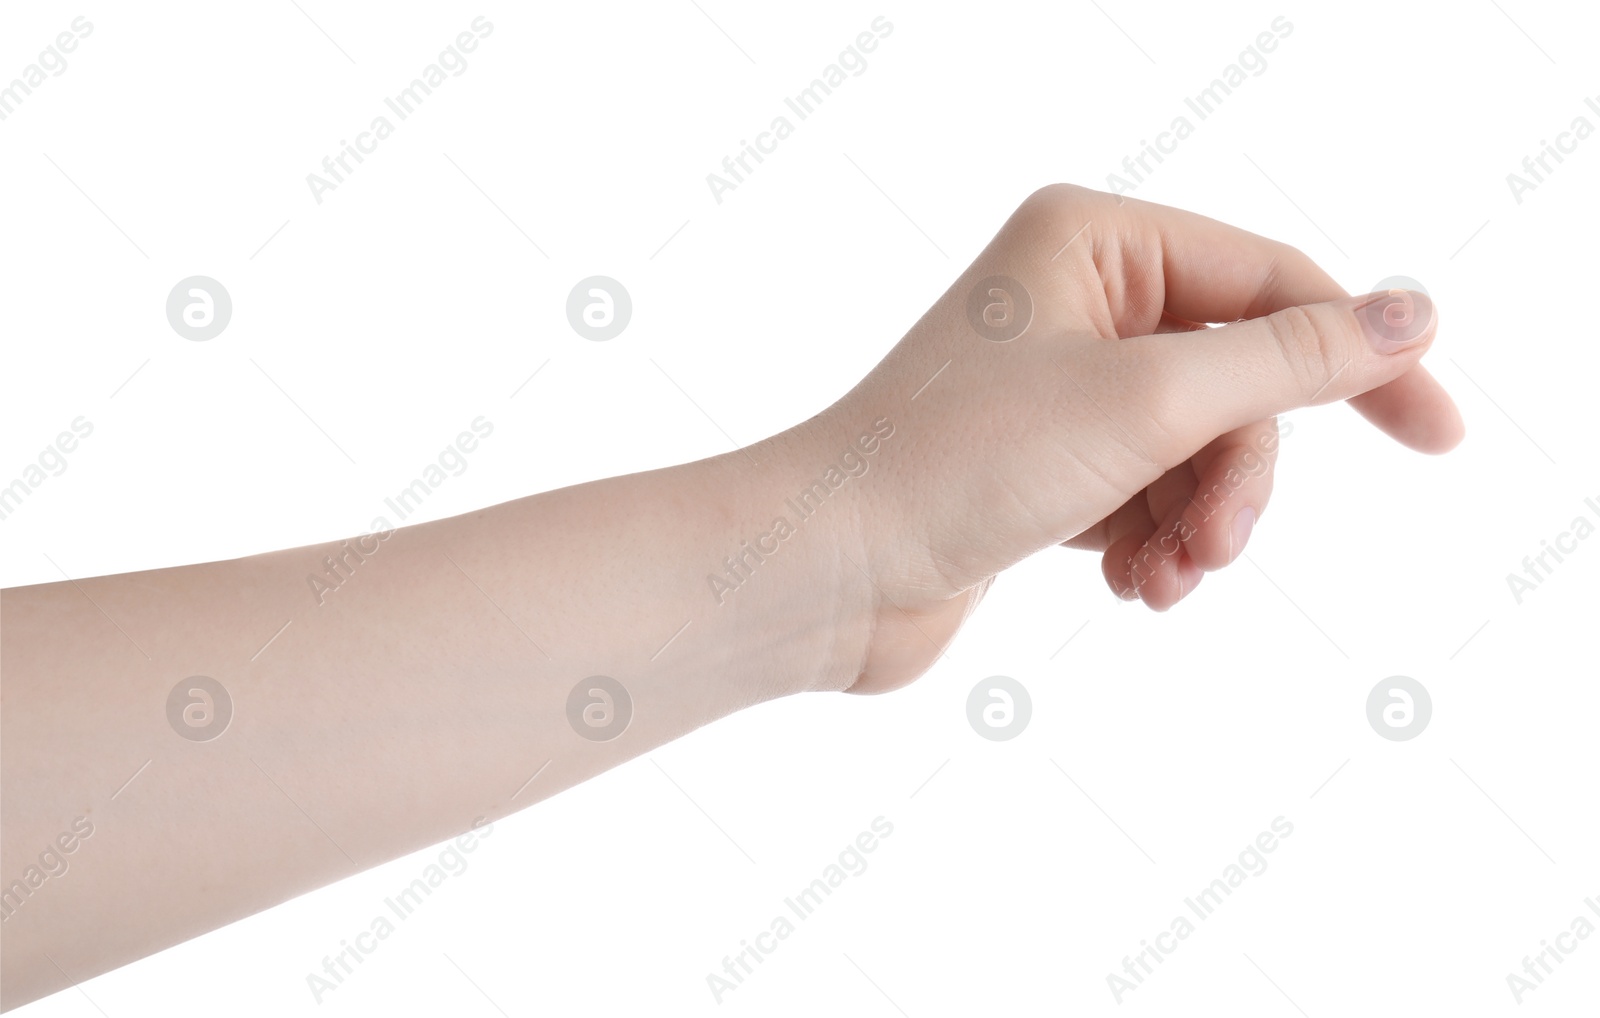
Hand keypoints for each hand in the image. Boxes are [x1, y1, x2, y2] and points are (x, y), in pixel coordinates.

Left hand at [797, 184, 1463, 692]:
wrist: (827, 574)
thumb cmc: (957, 464)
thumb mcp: (1148, 403)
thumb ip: (1289, 360)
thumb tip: (1407, 314)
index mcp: (1095, 241)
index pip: (1271, 282)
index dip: (1358, 356)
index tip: (1436, 434)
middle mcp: (1076, 299)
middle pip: (1237, 381)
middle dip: (1236, 475)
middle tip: (1215, 546)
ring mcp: (1059, 385)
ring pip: (1196, 450)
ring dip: (1196, 523)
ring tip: (1160, 578)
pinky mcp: (1043, 464)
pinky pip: (1147, 496)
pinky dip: (1152, 544)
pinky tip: (1129, 587)